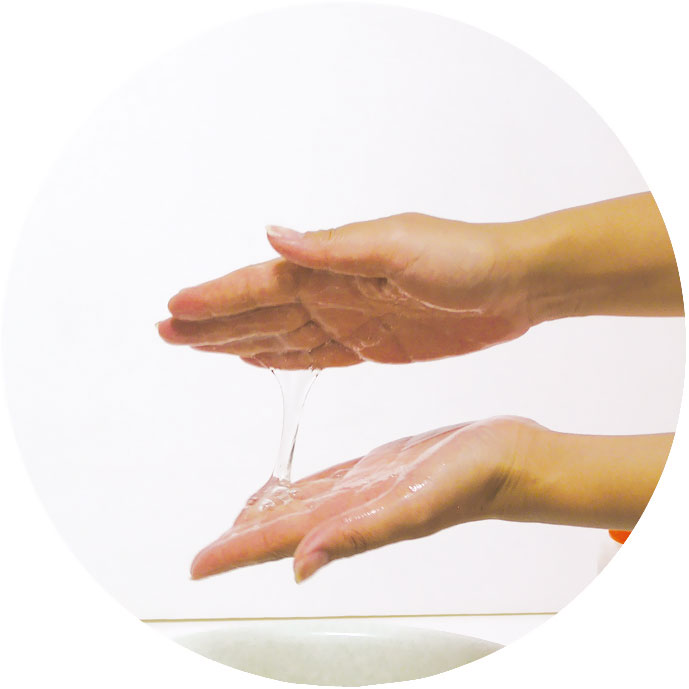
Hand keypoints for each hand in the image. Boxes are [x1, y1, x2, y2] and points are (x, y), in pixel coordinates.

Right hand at [157, 213, 534, 367]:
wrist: (514, 285)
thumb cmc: (463, 258)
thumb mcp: (398, 246)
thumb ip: (334, 248)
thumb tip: (272, 236)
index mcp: (334, 265)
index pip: (262, 285)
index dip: (218, 299)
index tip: (174, 311)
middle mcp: (332, 292)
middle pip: (260, 312)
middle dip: (213, 323)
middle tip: (168, 333)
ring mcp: (349, 320)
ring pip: (281, 336)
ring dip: (238, 341)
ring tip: (199, 347)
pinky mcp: (371, 346)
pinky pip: (315, 355)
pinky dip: (283, 359)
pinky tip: (258, 360)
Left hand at [190, 417, 531, 581]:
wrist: (507, 458)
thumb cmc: (472, 479)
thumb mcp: (414, 503)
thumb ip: (359, 534)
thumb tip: (300, 567)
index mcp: (352, 521)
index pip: (279, 540)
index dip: (237, 552)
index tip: (199, 565)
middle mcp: (351, 510)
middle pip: (283, 530)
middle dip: (243, 540)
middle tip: (207, 551)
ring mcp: (364, 490)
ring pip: (302, 507)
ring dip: (267, 517)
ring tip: (238, 521)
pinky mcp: (377, 469)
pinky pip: (326, 482)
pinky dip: (300, 488)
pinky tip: (289, 489)